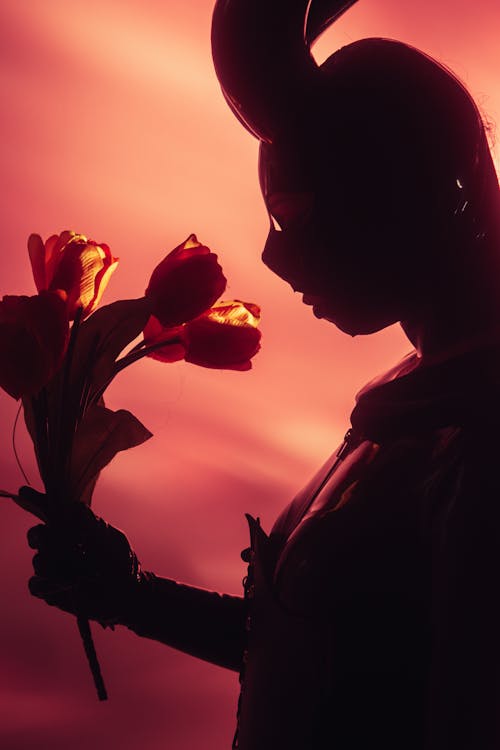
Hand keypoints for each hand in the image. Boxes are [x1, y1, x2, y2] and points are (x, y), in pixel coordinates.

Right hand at [27, 495, 140, 625]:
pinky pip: (35, 584)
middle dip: (42, 536)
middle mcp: (58, 545)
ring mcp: (52, 567)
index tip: (26, 493)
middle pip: (37, 535)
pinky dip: (50, 584)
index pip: (48, 513)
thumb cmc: (120, 560)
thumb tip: (75, 507)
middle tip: (51, 538)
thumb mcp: (111, 537)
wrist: (127, 592)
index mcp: (71, 528)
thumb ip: (92, 523)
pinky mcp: (49, 590)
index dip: (36, 502)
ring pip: (38, 561)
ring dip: (55, 564)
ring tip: (76, 571)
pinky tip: (69, 584)